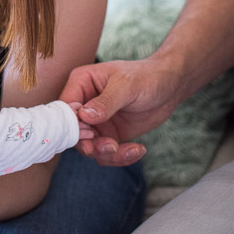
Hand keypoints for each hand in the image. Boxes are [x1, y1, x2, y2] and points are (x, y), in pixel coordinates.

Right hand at [59, 58, 179, 165]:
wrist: (169, 87)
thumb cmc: (146, 77)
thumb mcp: (126, 86)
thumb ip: (106, 102)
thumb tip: (84, 116)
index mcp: (82, 83)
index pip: (65, 108)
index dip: (73, 124)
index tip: (91, 133)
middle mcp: (84, 103)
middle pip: (74, 132)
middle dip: (91, 144)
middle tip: (111, 146)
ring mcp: (96, 122)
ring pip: (89, 147)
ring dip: (107, 154)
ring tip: (130, 149)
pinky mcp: (109, 135)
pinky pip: (106, 153)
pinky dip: (120, 157)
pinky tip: (138, 149)